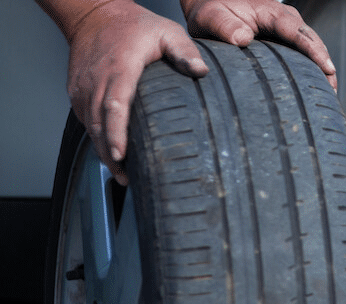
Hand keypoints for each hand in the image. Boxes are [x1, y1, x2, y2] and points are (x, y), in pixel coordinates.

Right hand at [48, 0, 208, 182]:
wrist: (95, 15)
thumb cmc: (134, 26)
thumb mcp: (166, 31)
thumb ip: (185, 51)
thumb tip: (202, 71)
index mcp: (120, 69)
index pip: (114, 105)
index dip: (116, 132)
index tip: (121, 154)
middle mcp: (97, 81)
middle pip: (99, 123)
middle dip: (110, 153)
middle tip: (126, 178)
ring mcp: (83, 87)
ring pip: (89, 125)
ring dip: (102, 150)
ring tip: (121, 173)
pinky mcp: (77, 92)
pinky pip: (84, 120)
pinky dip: (96, 138)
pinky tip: (110, 153)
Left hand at [181, 0, 335, 89]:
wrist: (209, 3)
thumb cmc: (211, 10)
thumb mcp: (211, 16)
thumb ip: (225, 26)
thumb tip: (244, 39)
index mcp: (271, 13)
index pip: (298, 32)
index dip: (314, 51)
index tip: (327, 69)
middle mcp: (286, 19)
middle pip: (313, 41)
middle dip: (325, 65)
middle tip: (331, 91)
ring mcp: (288, 29)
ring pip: (312, 48)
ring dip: (321, 69)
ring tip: (327, 94)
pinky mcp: (285, 40)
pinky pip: (303, 53)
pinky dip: (311, 69)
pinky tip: (313, 88)